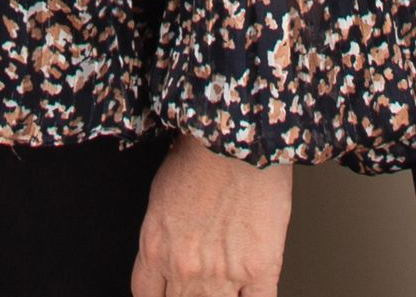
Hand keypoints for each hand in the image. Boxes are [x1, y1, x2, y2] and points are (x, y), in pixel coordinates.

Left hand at [131, 132, 291, 296]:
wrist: (237, 134)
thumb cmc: (201, 150)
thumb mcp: (161, 194)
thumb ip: (163, 233)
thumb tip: (170, 250)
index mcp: (155, 247)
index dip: (161, 296)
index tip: (170, 289)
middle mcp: (185, 267)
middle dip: (188, 295)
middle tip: (200, 278)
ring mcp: (223, 273)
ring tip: (224, 280)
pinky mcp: (259, 269)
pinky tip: (248, 289)